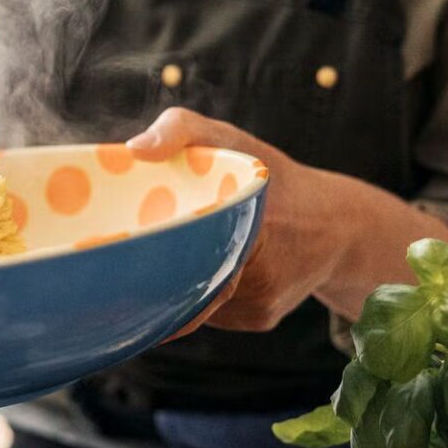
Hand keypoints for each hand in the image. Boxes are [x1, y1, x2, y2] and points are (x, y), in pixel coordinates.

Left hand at [126, 107, 341, 334]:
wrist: (339, 226)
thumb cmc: (276, 178)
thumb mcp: (233, 140)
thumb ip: (182, 128)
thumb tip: (134, 149)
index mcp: (251, 224)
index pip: (184, 247)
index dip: (148, 251)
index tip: (113, 248)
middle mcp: (259, 273)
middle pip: (184, 285)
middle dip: (149, 277)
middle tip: (108, 268)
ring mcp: (260, 302)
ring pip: (194, 302)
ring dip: (172, 286)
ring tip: (145, 265)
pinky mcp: (260, 319)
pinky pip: (213, 312)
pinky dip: (196, 293)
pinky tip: (194, 273)